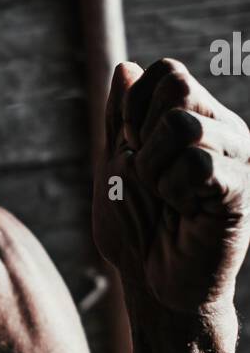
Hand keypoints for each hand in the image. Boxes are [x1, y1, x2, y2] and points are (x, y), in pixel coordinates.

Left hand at [93, 58, 249, 313]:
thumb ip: (119, 116)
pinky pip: (199, 163)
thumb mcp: (116, 164)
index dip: (134, 108)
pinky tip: (187, 212)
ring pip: (183, 125)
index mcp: (199, 118)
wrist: (156, 285)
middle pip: (177, 86)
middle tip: (153, 178)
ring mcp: (239, 158)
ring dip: (156, 169)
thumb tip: (125, 67)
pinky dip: (175, 190)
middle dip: (143, 136)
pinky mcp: (241, 189)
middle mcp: (226, 130)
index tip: (133, 149)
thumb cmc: (139, 227)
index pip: (168, 72)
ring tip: (170, 199)